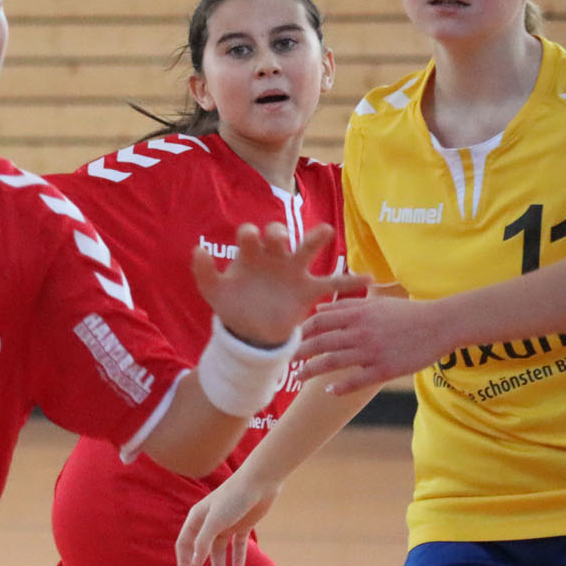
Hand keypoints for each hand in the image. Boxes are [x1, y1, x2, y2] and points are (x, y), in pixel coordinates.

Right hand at [176, 472, 278, 565]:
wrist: (260, 482)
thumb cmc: (234, 497)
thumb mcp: (215, 521)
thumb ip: (203, 542)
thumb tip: (194, 562)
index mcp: (197, 519)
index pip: (184, 545)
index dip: (184, 563)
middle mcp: (209, 522)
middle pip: (200, 551)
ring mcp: (226, 524)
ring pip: (218, 551)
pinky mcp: (242, 524)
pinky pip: (237, 545)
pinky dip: (237, 557)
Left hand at [192, 223, 367, 347]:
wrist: (250, 332)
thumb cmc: (232, 305)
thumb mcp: (213, 291)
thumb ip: (204, 272)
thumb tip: (196, 249)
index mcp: (250, 255)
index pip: (250, 236)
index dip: (249, 235)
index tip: (248, 238)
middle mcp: (273, 257)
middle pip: (279, 236)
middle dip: (278, 233)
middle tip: (278, 238)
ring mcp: (293, 271)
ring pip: (307, 250)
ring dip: (315, 239)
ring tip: (324, 232)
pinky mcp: (308, 290)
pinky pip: (332, 285)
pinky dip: (350, 281)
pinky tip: (369, 279)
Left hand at [299, 292, 443, 393]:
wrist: (442, 324)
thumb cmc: (408, 313)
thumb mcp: (376, 304)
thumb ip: (345, 306)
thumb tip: (318, 309)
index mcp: (358, 314)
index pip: (319, 321)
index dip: (300, 332)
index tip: (287, 340)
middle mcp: (361, 332)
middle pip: (320, 343)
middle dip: (298, 353)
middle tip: (282, 361)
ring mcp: (372, 351)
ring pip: (333, 362)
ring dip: (311, 371)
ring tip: (298, 377)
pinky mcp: (385, 369)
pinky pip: (357, 380)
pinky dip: (340, 387)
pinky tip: (328, 391)